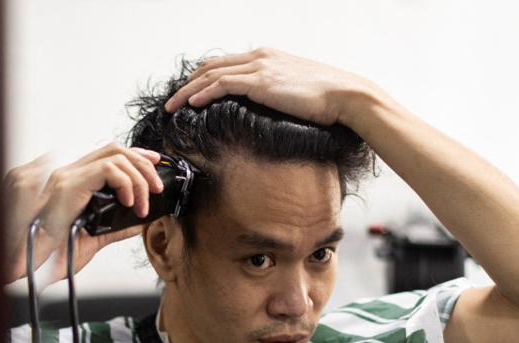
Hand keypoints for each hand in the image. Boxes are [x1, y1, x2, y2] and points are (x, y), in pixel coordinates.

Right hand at [3, 143, 163, 282]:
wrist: (30, 268)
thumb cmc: (51, 257)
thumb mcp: (91, 240)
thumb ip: (114, 228)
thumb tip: (136, 223)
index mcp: (71, 184)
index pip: (106, 156)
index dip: (134, 156)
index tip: (153, 165)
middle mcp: (67, 175)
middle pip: (113, 149)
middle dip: (142, 163)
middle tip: (156, 186)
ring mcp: (66, 177)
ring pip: (115, 156)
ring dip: (138, 178)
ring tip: (142, 203)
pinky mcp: (69, 185)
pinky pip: (108, 170)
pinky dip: (126, 184)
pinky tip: (129, 203)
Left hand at [165, 48, 367, 127]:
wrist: (345, 95)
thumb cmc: (327, 98)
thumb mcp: (296, 90)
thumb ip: (277, 92)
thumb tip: (267, 108)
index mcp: (267, 57)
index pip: (225, 63)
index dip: (202, 77)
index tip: (189, 92)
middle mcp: (259, 57)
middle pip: (211, 66)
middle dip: (188, 83)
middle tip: (173, 100)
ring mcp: (259, 68)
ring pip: (211, 74)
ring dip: (188, 91)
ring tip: (173, 106)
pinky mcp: (261, 82)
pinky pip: (223, 85)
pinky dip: (203, 94)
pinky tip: (192, 105)